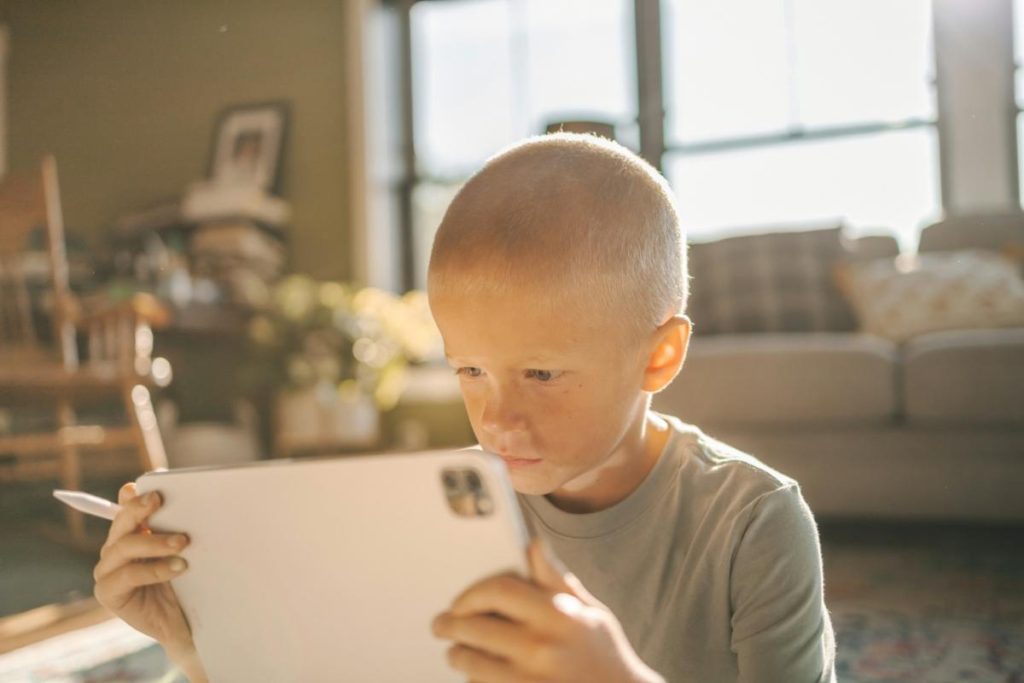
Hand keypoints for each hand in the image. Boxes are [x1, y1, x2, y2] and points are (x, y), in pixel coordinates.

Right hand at [93, 483, 205, 679]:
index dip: (133, 496)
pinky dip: (154, 569)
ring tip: (183, 542)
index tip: (150, 486)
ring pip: (123, 546)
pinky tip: (177, 567)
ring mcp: (108, 570)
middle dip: (139, 509)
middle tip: (159, 500)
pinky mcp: (108, 592)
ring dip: (154, 541)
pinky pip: (126, 575)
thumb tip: (194, 499)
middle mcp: (116, 549)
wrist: (186, 623)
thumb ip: (179, 527)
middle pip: (122, 522)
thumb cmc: (188, 583)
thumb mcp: (185, 551)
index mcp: (133, 533)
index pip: (128, 508)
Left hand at [431, 539, 663, 682]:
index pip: (499, 590)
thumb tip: (533, 545)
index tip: (460, 600)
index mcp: (559, 616)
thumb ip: (556, 580)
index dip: (471, 593)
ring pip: (472, 664)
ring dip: (457, 656)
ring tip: (455, 653)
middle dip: (451, 625)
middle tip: (442, 624)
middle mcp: (542, 648)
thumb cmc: (604, 655)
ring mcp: (530, 681)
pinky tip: (476, 676)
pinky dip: (475, 682)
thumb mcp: (590, 612)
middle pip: (476, 628)